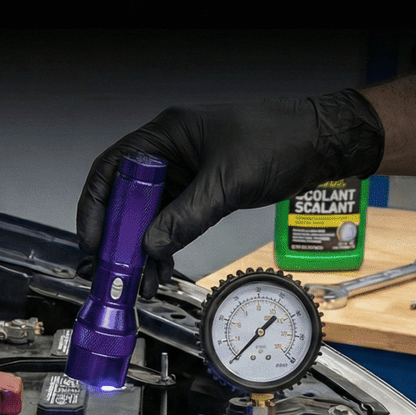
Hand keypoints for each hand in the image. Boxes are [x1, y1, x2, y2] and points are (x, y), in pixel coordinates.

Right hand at [76, 89, 384, 289]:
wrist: (321, 142)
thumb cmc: (281, 139)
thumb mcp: (228, 182)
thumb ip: (187, 216)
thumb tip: (152, 245)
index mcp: (167, 134)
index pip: (112, 169)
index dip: (96, 207)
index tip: (94, 241)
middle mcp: (171, 151)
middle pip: (127, 196)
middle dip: (118, 235)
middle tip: (111, 269)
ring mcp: (187, 171)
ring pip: (151, 214)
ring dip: (143, 248)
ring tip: (138, 281)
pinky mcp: (203, 189)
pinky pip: (174, 220)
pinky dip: (166, 244)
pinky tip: (161, 269)